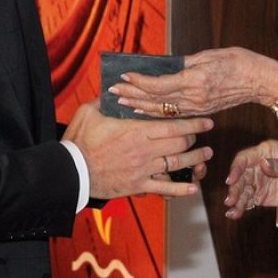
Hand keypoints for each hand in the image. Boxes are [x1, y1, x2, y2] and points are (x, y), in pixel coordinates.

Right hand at [66, 101, 212, 199]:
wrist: (71, 172)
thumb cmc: (79, 141)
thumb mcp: (89, 113)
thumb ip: (104, 100)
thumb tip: (112, 88)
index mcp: (136, 130)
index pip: (173, 126)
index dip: (193, 123)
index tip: (207, 121)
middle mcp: (145, 150)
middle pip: (179, 144)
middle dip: (194, 139)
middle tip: (203, 136)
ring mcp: (143, 169)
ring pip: (176, 164)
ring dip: (195, 160)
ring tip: (206, 156)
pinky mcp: (138, 185)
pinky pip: (163, 188)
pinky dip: (180, 189)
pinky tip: (193, 188)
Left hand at [111, 47, 277, 116]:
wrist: (260, 81)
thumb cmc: (239, 63)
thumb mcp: (209, 56)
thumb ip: (185, 63)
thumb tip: (165, 66)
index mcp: (195, 81)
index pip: (159, 85)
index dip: (139, 82)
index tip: (123, 77)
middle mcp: (194, 98)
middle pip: (156, 99)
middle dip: (132, 95)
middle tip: (112, 92)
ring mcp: (197, 107)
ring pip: (163, 110)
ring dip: (141, 107)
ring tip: (122, 103)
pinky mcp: (201, 111)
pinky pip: (174, 114)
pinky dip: (157, 112)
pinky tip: (145, 110)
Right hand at [223, 139, 277, 215]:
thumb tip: (263, 164)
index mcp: (265, 152)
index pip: (245, 158)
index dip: (236, 168)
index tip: (232, 180)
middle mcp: (257, 165)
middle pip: (240, 176)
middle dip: (234, 188)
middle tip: (230, 200)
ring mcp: (257, 181)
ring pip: (241, 190)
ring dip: (235, 200)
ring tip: (232, 211)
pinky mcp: (259, 196)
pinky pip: (247, 201)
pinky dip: (240, 207)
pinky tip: (234, 214)